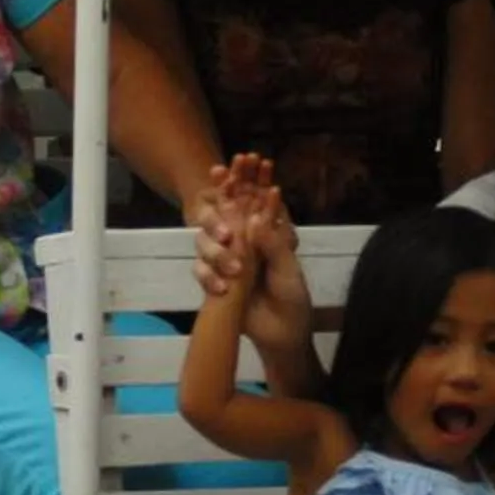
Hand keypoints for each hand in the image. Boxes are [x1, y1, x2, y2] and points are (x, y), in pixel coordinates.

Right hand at [194, 155, 312, 347]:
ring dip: (216, 246)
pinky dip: (209, 275)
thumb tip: (253, 218)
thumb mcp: (288, 271)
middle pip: (227, 210)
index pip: (256, 200)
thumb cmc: (292, 300)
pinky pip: (202, 271)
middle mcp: (245, 242)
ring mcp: (227, 260)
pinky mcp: (215, 280)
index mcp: (267, 234)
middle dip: (222, 193)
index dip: (249, 178)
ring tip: (231, 262)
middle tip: (218, 174)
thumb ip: (272, 245)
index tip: (245, 158)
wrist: (281, 337)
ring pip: (208, 240)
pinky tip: (223, 288)